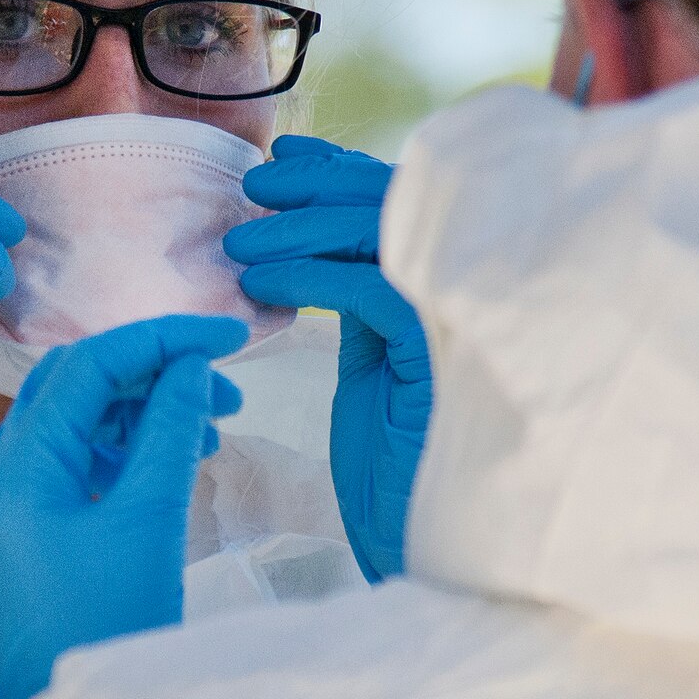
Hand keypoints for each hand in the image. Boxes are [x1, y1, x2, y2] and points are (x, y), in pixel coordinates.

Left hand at [0, 314, 248, 698]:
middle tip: (225, 387)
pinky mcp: (18, 544)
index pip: (88, 366)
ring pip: (73, 430)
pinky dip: (121, 457)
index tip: (231, 336)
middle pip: (73, 389)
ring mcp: (0, 515)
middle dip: (151, 375)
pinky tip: (171, 464)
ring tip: (209, 430)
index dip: (163, 339)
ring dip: (140, 416)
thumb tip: (194, 366)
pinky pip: (68, 473)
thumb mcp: (150, 520)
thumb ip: (171, 431)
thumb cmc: (109, 626)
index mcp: (14, 469)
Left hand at [225, 135, 429, 582]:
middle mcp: (459, 295)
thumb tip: (308, 236)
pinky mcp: (441, 359)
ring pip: (382, 238)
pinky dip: (313, 278)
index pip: (397, 204)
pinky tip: (263, 287)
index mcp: (442, 290)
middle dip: (321, 185)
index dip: (341, 171)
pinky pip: (373, 293)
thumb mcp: (368, 363)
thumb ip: (355, 298)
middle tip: (255, 184)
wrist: (411, 540)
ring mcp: (456, 322)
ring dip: (302, 230)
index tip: (284, 158)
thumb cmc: (388, 464)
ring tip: (239, 243)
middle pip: (395, 204)